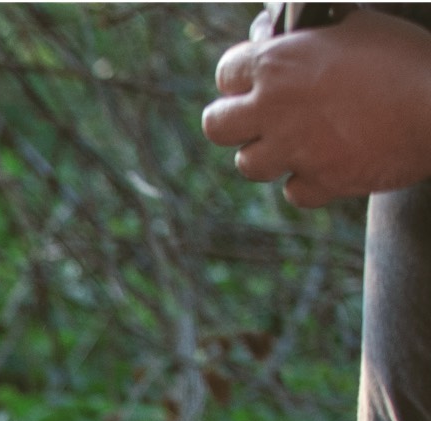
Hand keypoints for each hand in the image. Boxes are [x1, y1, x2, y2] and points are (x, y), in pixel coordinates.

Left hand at [203, 9, 430, 205]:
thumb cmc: (406, 54)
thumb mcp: (356, 24)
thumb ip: (310, 34)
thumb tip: (280, 31)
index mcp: (279, 62)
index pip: (227, 72)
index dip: (241, 76)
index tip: (259, 79)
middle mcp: (275, 108)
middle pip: (216, 126)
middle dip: (235, 122)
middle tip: (262, 118)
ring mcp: (295, 148)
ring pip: (249, 165)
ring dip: (269, 154)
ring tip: (297, 141)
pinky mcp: (323, 181)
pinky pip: (295, 192)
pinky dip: (309, 182)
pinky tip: (328, 164)